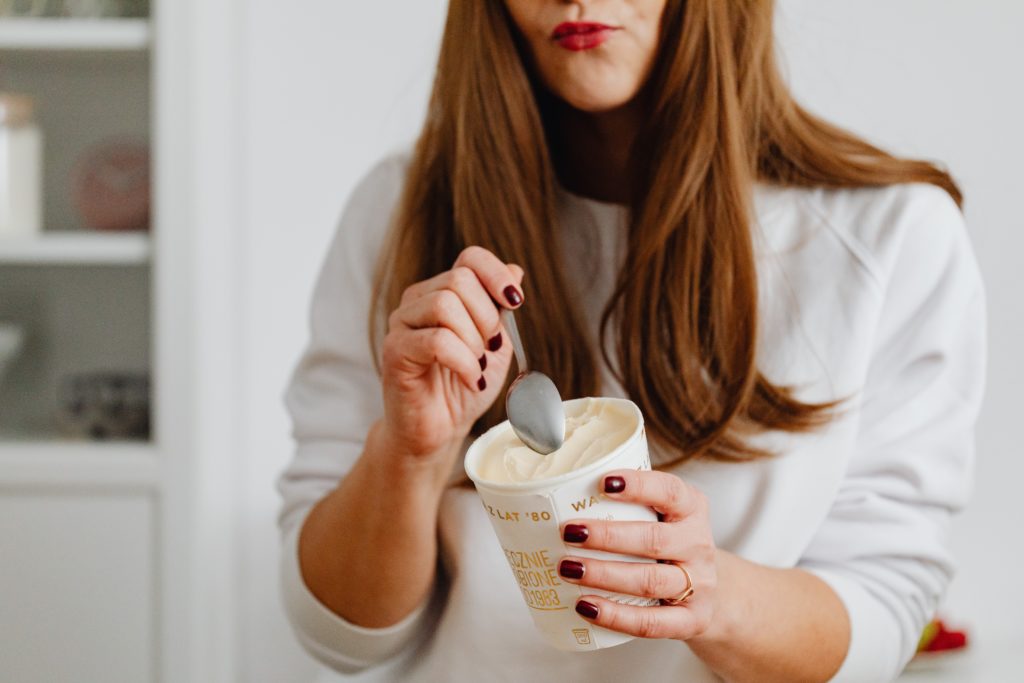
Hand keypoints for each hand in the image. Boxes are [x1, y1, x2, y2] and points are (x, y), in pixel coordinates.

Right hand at [379, 246, 524, 459]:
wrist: (439, 429)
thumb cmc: (464, 386)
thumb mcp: (496, 344)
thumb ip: (501, 309)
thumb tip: (515, 270)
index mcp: (442, 291)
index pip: (470, 258)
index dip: (496, 274)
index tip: (515, 302)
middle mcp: (418, 300)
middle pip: (460, 280)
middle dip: (487, 317)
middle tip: (491, 349)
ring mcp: (402, 323)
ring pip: (444, 305)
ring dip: (474, 341)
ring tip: (478, 367)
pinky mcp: (394, 350)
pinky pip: (436, 341)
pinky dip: (464, 362)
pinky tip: (471, 379)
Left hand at [557, 470, 717, 640]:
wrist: (713, 591)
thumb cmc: (670, 542)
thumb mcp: (662, 514)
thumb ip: (628, 503)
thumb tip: (559, 496)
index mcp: (691, 508)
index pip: (669, 492)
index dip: (638, 485)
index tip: (603, 482)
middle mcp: (698, 544)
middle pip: (654, 540)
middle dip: (608, 536)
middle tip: (569, 532)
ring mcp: (699, 585)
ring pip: (650, 581)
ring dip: (604, 575)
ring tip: (568, 568)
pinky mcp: (691, 620)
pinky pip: (652, 622)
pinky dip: (616, 616)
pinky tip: (586, 606)